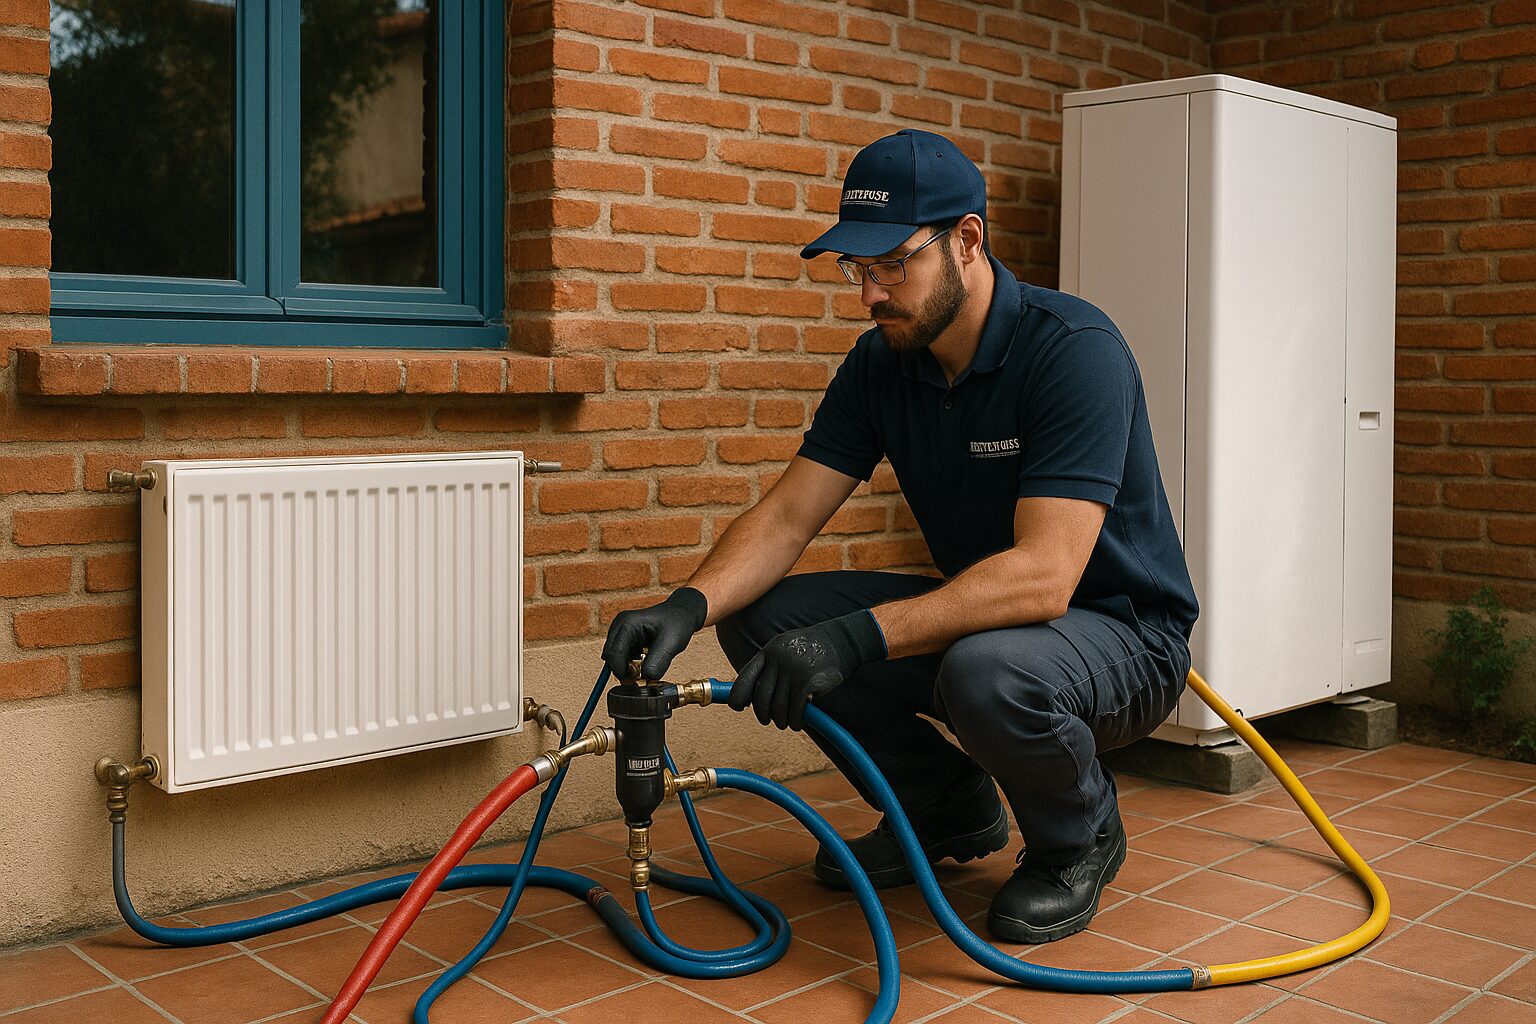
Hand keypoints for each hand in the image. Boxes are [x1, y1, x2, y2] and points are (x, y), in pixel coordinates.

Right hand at [602, 587, 707, 679]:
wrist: (681, 615)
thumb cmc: (677, 624)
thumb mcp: (671, 644)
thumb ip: (657, 663)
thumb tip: (646, 679)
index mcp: (627, 624)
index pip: (614, 654)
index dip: (622, 672)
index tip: (636, 682)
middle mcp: (619, 625)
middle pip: (611, 657)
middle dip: (624, 670)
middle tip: (642, 676)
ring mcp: (619, 630)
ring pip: (614, 658)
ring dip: (627, 666)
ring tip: (646, 663)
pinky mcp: (623, 636)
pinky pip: (620, 656)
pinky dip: (629, 663)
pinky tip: (644, 659)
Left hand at [728, 610, 885, 729]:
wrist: (841, 641)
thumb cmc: (810, 650)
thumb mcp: (784, 649)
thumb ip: (768, 668)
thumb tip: (750, 697)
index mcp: (769, 651)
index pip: (744, 677)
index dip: (737, 696)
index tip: (738, 707)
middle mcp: (778, 661)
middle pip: (761, 698)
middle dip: (763, 714)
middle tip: (769, 720)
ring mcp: (793, 671)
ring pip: (778, 707)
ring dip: (781, 720)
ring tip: (787, 723)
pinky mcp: (809, 682)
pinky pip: (795, 710)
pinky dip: (795, 721)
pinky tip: (797, 722)